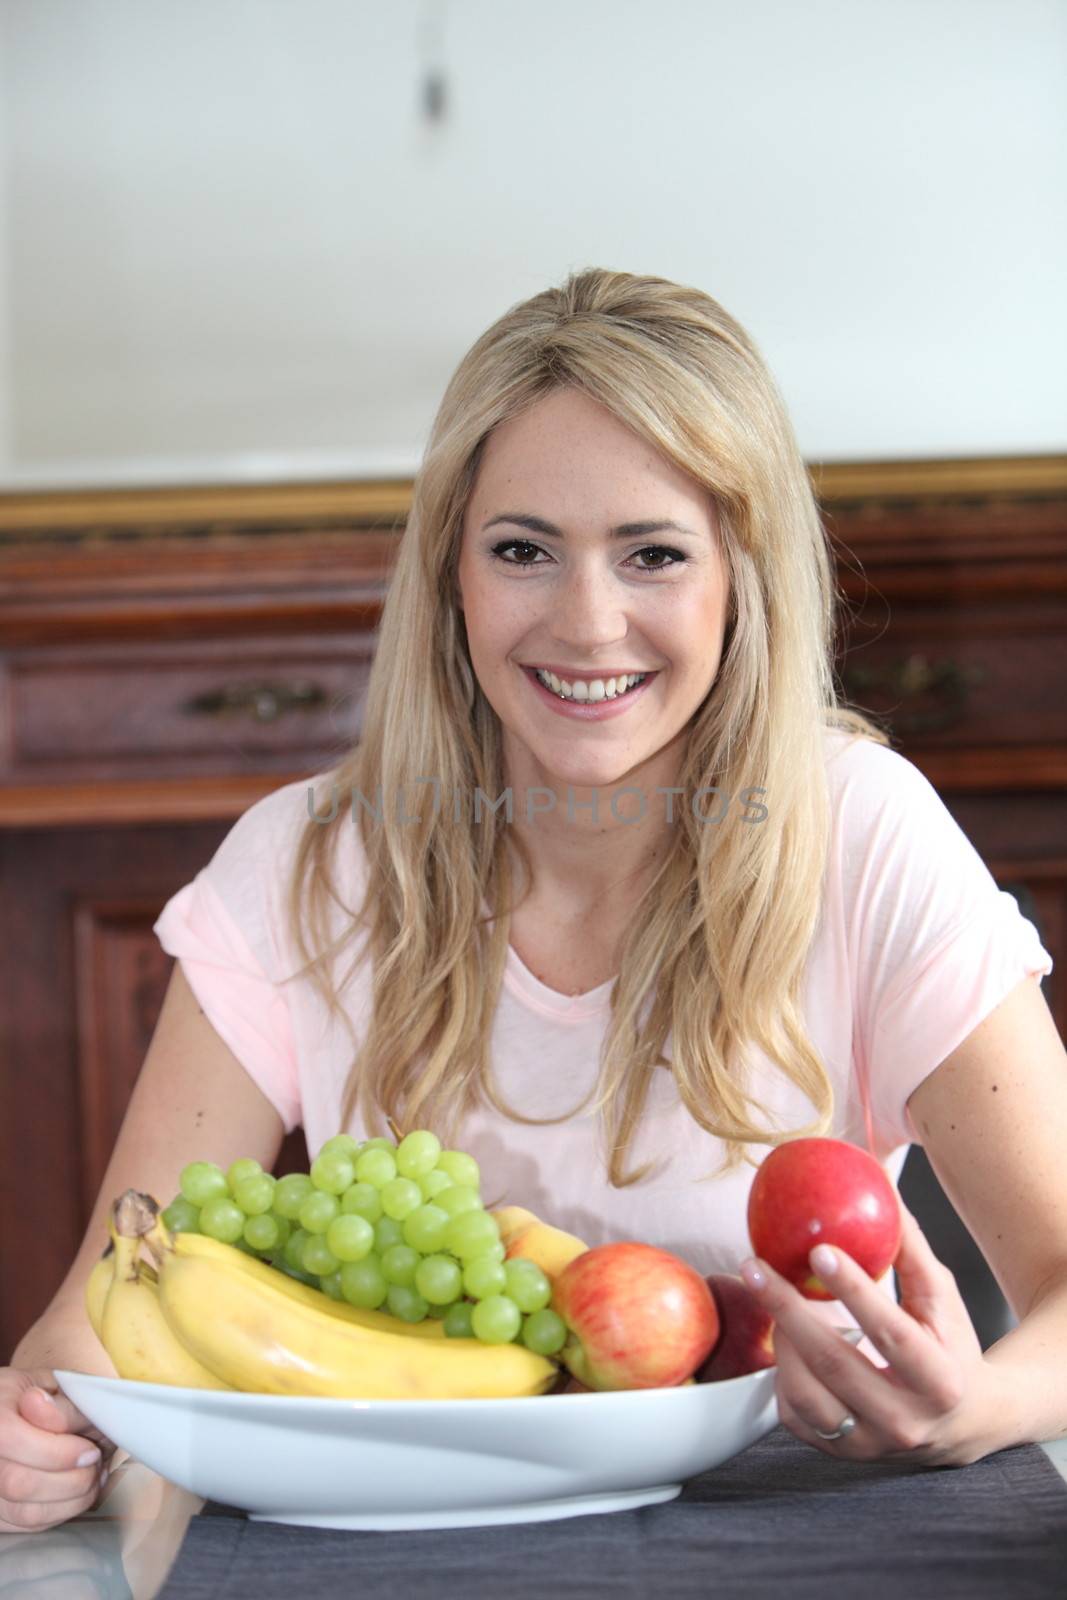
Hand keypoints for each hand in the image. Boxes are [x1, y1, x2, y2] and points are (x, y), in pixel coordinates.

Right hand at [0, 1367, 113, 1532]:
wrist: (25, 1413)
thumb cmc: (45, 1398)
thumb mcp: (55, 1385)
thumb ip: (59, 1403)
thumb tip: (41, 1407)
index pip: (12, 1439)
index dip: (57, 1452)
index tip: (90, 1450)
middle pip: (18, 1483)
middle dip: (71, 1479)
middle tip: (95, 1463)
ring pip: (25, 1512)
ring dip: (72, 1499)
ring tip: (91, 1477)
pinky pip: (29, 1525)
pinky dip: (62, 1511)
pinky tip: (76, 1491)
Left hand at [739, 1201, 997, 1466]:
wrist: (965, 1423)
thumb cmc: (951, 1348)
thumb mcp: (942, 1299)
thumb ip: (910, 1248)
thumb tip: (880, 1186)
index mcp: (939, 1381)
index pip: (890, 1331)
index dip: (852, 1290)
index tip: (818, 1249)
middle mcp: (905, 1422)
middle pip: (834, 1362)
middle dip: (787, 1308)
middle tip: (755, 1265)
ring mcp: (870, 1444)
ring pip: (804, 1393)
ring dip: (780, 1339)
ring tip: (770, 1296)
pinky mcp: (841, 1452)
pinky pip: (793, 1412)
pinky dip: (781, 1371)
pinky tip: (784, 1338)